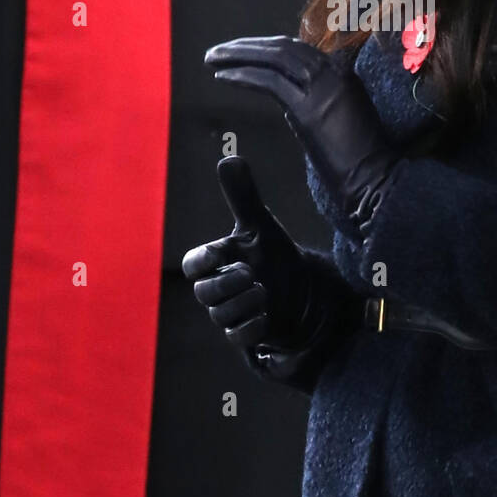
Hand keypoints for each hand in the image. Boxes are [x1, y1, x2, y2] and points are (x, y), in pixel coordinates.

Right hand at [182, 155, 315, 347]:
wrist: (303, 289)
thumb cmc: (273, 254)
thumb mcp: (261, 224)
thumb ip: (243, 195)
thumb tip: (229, 158)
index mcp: (218, 261)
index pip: (193, 264)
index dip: (202, 260)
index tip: (221, 254)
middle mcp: (218, 288)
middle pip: (203, 292)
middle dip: (226, 283)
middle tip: (252, 273)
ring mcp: (230, 313)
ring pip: (220, 315)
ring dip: (243, 304)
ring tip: (265, 292)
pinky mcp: (246, 334)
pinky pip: (238, 338)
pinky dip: (251, 328)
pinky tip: (267, 316)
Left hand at [204, 36, 402, 236]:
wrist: (374, 180)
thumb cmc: (361, 159)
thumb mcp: (342, 117)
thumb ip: (318, 101)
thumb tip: (289, 97)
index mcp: (342, 73)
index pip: (297, 50)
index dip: (265, 47)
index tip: (242, 51)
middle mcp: (333, 72)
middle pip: (283, 47)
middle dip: (247, 46)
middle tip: (219, 51)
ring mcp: (322, 86)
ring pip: (274, 57)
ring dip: (238, 55)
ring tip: (213, 58)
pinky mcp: (308, 107)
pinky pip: (269, 81)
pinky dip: (242, 75)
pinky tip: (222, 77)